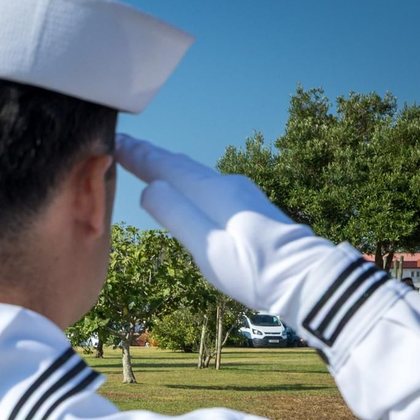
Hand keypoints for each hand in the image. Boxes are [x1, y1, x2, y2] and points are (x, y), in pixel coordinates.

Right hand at [114, 134, 332, 314]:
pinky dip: (187, 177)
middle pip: (181, 165)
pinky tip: (187, 184)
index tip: (115, 141)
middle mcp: (227, 185)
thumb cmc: (253, 270)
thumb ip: (177, 214)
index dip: (139, 156)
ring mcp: (241, 194)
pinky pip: (207, 183)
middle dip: (151, 155)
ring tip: (149, 159)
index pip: (167, 167)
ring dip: (168, 164)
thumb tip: (150, 186)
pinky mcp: (249, 207)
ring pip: (195, 172)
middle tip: (125, 143)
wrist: (303, 279)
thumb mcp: (207, 247)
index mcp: (213, 192)